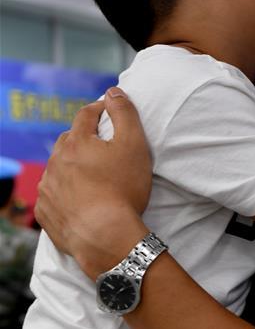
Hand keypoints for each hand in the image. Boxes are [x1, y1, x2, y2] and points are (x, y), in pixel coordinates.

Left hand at [34, 88, 151, 277]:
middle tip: (100, 145)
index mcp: (77, 143)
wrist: (106, 236)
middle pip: (68, 141)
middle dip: (82, 138)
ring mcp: (48, 188)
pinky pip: (52, 195)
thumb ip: (125, 113)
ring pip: (57, 168)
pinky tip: (77, 199)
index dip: (98, 109)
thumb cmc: (124, 189)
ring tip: (90, 175)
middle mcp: (56, 162)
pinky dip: (63, 192)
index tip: (108, 110)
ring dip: (70, 166)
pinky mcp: (45, 212)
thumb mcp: (134, 145)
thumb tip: (113, 92)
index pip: (85, 115)